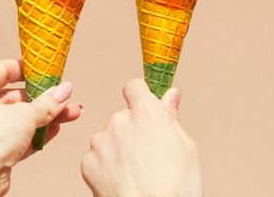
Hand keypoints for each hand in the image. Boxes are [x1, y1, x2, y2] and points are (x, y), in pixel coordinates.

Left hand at [0, 59, 81, 195]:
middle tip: (65, 96)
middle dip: (45, 98)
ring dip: (48, 116)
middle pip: (18, 97)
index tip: (45, 70)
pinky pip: (22, 139)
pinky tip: (57, 129)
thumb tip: (65, 90)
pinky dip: (39, 134)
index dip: (26, 69)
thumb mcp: (26, 112)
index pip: (3, 70)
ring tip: (72, 113)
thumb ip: (48, 102)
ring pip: (23, 119)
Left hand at [81, 79, 202, 196]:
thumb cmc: (177, 187)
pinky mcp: (87, 163)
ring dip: (118, 147)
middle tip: (149, 154)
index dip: (140, 95)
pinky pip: (97, 156)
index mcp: (146, 113)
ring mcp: (100, 142)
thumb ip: (172, 116)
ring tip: (135, 172)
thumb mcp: (186, 147)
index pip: (134, 87)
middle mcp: (119, 121)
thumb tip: (171, 94)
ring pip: (109, 137)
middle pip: (123, 116)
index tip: (145, 106)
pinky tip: (122, 181)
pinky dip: (106, 165)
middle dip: (132, 128)